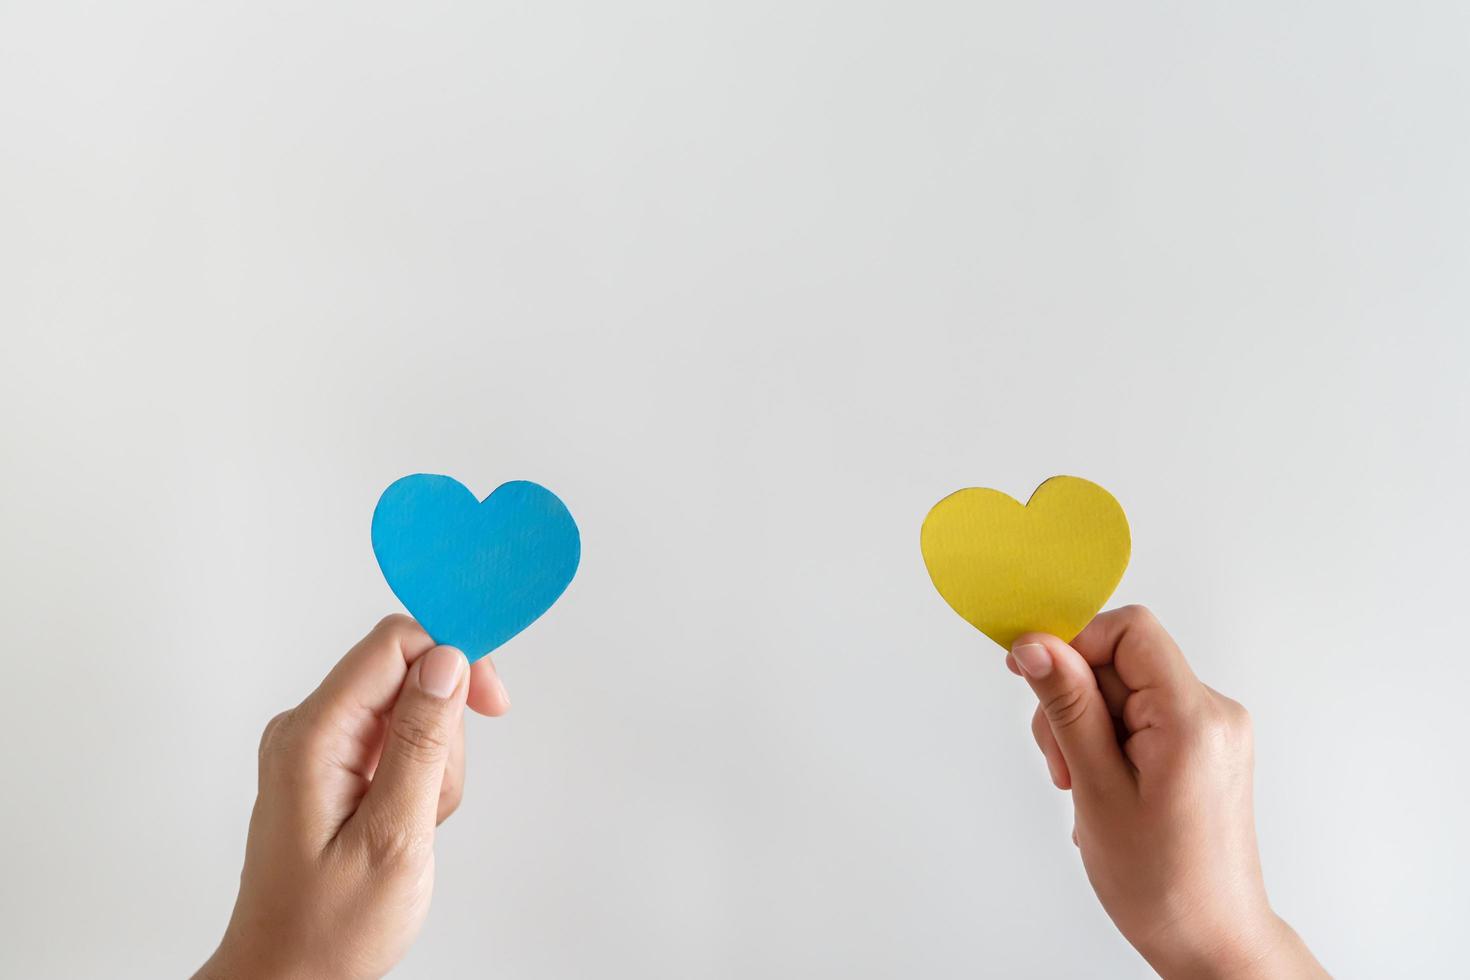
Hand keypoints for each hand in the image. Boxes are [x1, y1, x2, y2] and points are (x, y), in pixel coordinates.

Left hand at [195, 615, 510, 979]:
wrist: (287, 977)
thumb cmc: (328, 927)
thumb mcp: (394, 836)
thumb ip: (421, 743)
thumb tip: (448, 659)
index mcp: (312, 735)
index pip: (393, 644)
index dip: (453, 655)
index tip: (493, 702)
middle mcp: (307, 727)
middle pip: (406, 674)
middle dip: (444, 730)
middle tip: (437, 798)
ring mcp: (317, 746)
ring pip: (409, 710)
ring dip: (434, 762)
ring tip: (417, 823)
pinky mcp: (330, 765)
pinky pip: (395, 742)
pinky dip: (418, 778)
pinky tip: (407, 823)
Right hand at [1008, 606, 1326, 978]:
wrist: (1211, 940)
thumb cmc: (1162, 883)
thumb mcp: (1096, 788)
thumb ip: (1067, 706)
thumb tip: (1035, 645)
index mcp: (1194, 718)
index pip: (1129, 631)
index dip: (1075, 647)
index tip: (1035, 682)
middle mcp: (1214, 714)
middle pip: (1120, 662)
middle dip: (1074, 702)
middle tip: (1064, 767)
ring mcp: (1212, 732)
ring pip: (1123, 691)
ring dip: (1086, 729)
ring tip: (1083, 788)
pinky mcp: (1202, 749)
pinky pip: (1140, 718)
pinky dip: (1108, 745)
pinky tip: (1103, 791)